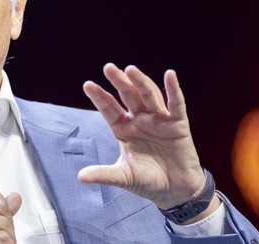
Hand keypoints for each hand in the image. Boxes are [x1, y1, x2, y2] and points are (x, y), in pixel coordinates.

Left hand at [79, 63, 211, 211]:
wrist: (176, 192)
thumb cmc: (148, 181)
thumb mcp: (123, 176)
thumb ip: (103, 174)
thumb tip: (80, 177)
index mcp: (123, 128)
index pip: (109, 108)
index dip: (99, 97)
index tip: (87, 85)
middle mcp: (139, 120)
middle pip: (128, 96)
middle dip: (119, 82)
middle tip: (108, 68)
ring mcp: (159, 120)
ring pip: (149, 96)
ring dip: (141, 82)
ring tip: (131, 69)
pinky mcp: (178, 125)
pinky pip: (177, 104)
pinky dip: (173, 89)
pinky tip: (170, 75)